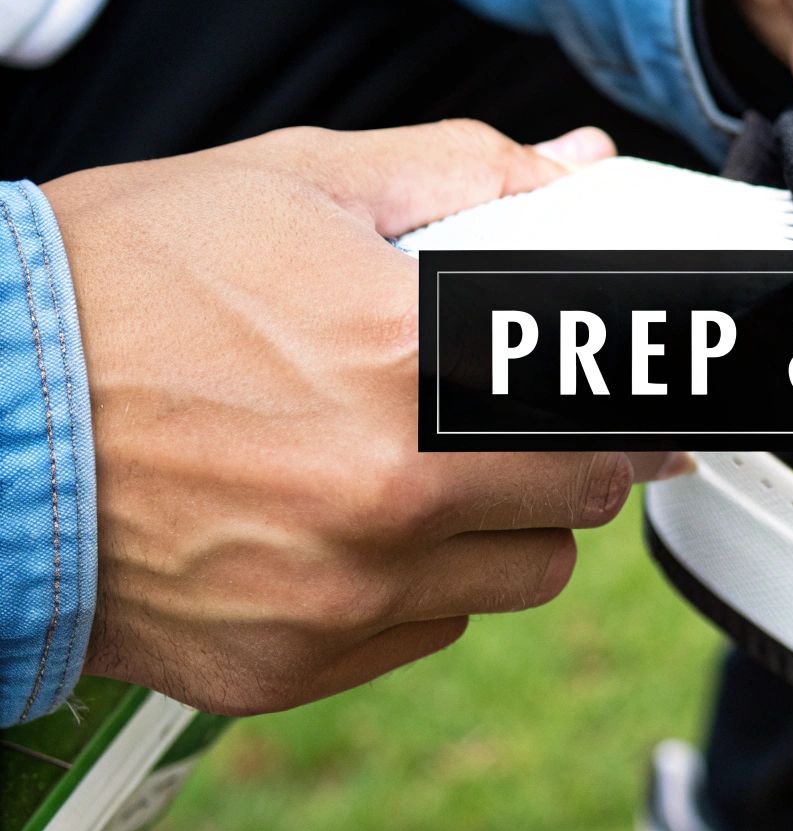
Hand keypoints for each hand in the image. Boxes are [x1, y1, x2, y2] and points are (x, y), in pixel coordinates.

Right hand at [43, 120, 678, 714]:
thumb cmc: (115, 290)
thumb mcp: (295, 180)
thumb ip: (462, 172)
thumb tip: (573, 167)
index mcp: (410, 356)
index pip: (608, 397)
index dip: (634, 388)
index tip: (640, 388)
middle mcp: (390, 488)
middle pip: (583, 491)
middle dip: (569, 445)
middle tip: (521, 411)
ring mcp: (344, 590)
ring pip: (525, 574)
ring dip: (506, 521)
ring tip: (427, 463)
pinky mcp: (293, 662)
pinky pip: (432, 630)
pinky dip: (422, 583)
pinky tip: (354, 522)